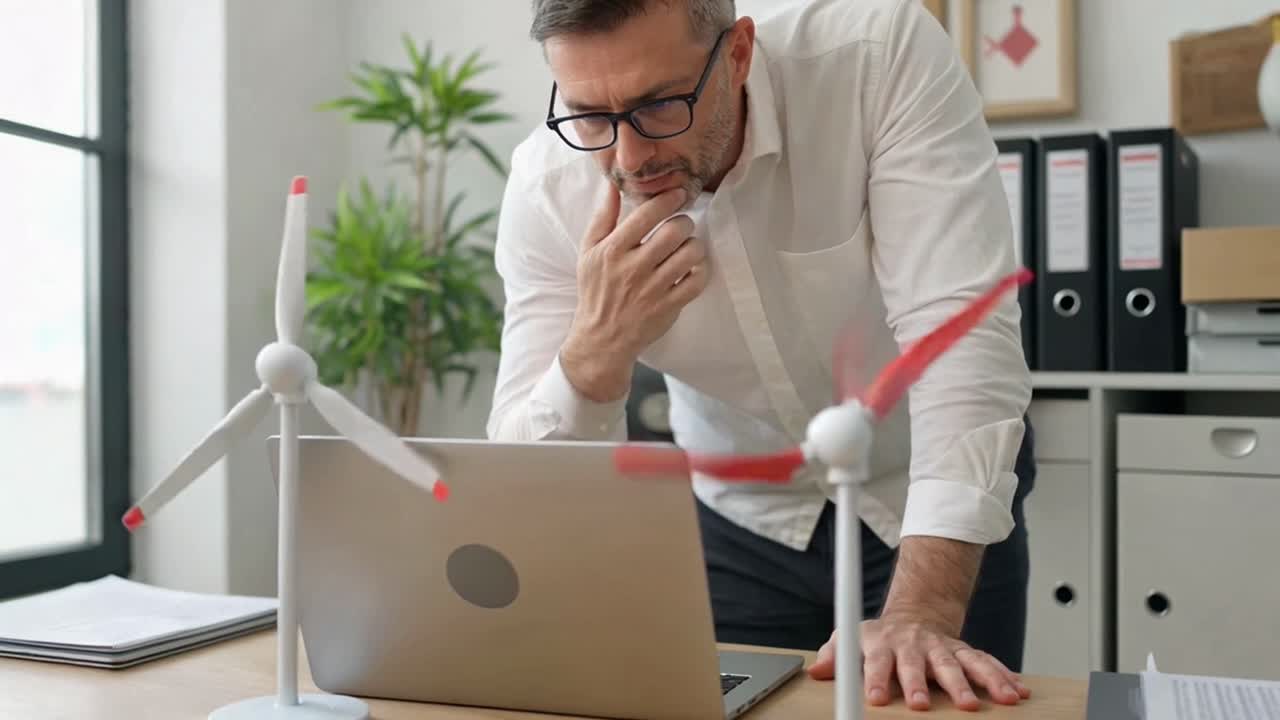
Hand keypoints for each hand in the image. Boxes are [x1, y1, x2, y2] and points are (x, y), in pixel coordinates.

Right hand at [561, 185, 708, 400]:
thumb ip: (603, 217)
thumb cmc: (596, 290)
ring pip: (690, 254)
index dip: (669, 199)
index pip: (647, 215)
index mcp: (612, 250)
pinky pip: (697, 281)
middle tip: (682, 225)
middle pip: (675, 231)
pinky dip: (701, 270)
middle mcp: (633, 268)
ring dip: (694, 245)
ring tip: (687, 246)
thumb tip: (612, 185)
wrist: (602, 338)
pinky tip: (693, 267)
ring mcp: (653, 289)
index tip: (678, 194)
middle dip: (684, 222)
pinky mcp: (669, 307)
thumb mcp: (589, 251)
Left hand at [807, 613, 1030, 711]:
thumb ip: (835, 655)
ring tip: (995, 700)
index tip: (876, 699)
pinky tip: (1017, 691)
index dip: (875, 679)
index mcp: (885, 643)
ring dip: (979, 682)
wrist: (913, 616)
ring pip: (962, 663)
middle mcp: (916, 645)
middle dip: (925, 684)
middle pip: (922, 664)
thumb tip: (816, 671)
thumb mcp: (851, 638)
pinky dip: (1003, 676)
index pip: (878, 661)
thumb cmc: (879, 638)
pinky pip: (986, 662)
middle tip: (926, 705)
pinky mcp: (965, 652)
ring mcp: (943, 647)